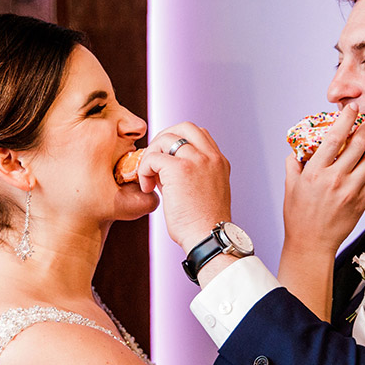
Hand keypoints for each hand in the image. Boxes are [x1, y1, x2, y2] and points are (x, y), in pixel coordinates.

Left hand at [138, 122, 231, 251]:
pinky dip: (145, 170)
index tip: (167, 162)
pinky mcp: (180, 169)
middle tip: (153, 161)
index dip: (178, 142)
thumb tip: (161, 167)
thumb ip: (187, 174)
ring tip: (148, 178)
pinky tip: (147, 189)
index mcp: (219, 162)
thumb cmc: (202, 224)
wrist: (208, 238)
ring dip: (151, 155)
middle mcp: (211, 157)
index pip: (199, 134)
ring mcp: (197, 160)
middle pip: (184, 126)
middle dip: (163, 139)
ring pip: (166, 138)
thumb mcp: (202, 191)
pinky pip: (153, 157)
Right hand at [283, 103, 364, 258]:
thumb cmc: (298, 216)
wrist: (311, 243)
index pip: (334, 137)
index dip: (346, 119)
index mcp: (315, 172)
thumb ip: (294, 164)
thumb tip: (297, 150)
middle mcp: (335, 179)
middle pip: (359, 144)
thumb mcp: (290, 187)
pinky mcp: (362, 201)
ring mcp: (351, 191)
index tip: (352, 109)